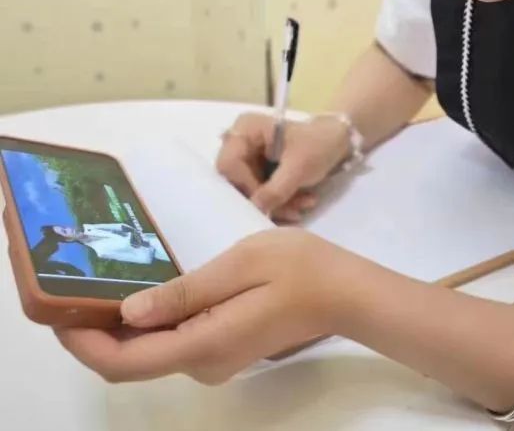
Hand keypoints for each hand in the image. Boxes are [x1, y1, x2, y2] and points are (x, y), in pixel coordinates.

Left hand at [56, 228, 371, 383]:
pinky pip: (170, 341)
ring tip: (100, 279)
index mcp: (203, 343)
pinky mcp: (221, 347)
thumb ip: (186, 292)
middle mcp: (201, 363)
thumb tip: (129, 313)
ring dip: (119, 323)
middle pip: (131, 358)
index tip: (56, 309)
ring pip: (149, 350)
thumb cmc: (298, 268)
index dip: (82, 342)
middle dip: (94, 328)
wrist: (344, 289)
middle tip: (72, 282)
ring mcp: (213, 359)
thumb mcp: (241, 264)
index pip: (124, 361)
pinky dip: (147, 321)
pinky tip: (143, 288)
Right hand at [216, 113, 352, 220]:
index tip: (268, 202)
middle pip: (238, 181)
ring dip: (277, 203)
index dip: (246, 186)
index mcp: (246, 130)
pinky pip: (261, 192)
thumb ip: (275, 190)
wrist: (338, 140)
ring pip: (251, 191)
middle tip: (292, 210)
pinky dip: (281, 201)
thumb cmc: (318, 144)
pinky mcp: (260, 171)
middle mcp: (241, 142)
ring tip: (304, 205)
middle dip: (265, 199)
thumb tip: (255, 211)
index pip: (228, 165)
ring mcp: (250, 158)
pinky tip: (302, 202)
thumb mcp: (299, 167)